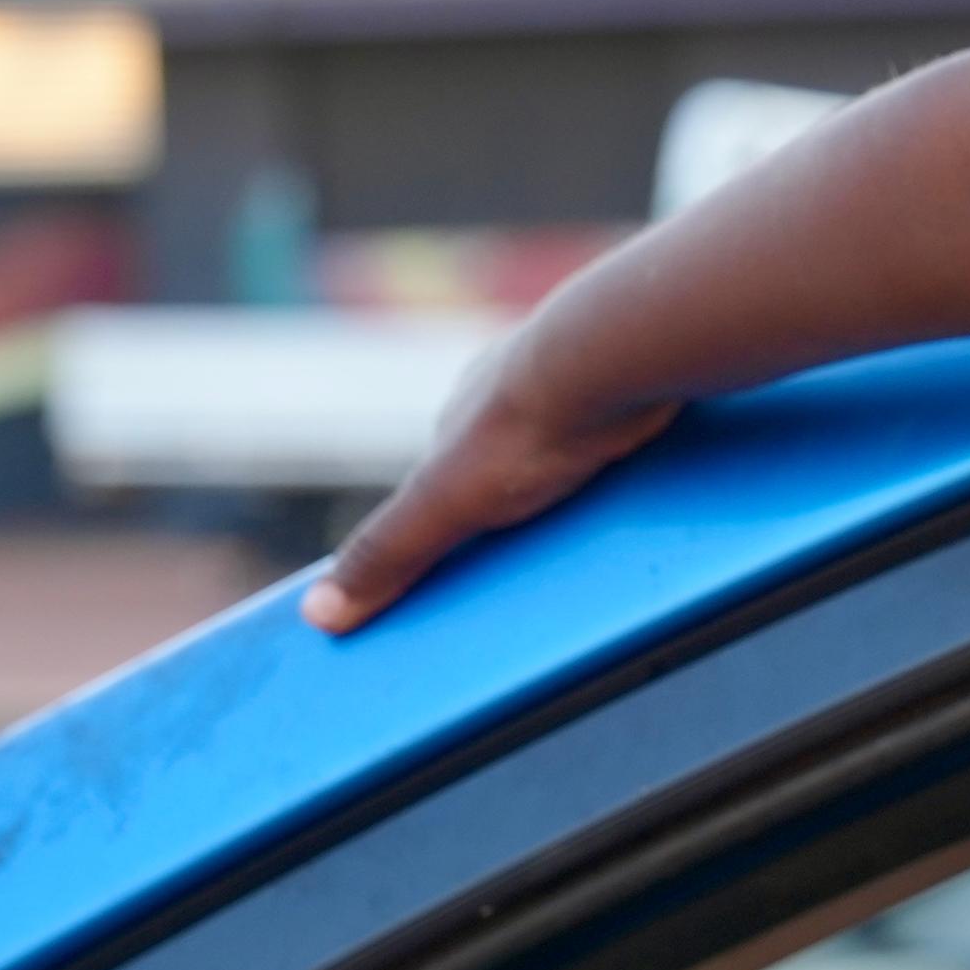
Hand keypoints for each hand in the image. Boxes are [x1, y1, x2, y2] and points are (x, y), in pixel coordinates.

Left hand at [289, 51, 969, 634]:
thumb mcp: (782, 330)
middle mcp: (516, 401)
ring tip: (368, 599)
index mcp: (578, 373)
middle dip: (445, 505)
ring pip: (427, 510)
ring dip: (396, 550)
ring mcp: (482, 444)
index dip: (517, 456)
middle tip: (425, 556)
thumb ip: (855, 318)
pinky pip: (399, 544)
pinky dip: (365, 577)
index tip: (510, 486)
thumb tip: (965, 289)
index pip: (535, 421)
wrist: (658, 317)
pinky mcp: (462, 483)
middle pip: (471, 466)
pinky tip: (328, 621)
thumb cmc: (730, 311)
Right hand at [303, 324, 677, 632]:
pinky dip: (633, 468)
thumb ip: (386, 552)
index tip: (467, 574)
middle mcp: (520, 392)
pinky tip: (651, 497)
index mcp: (461, 413)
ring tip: (601, 536)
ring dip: (583, 489)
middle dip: (522, 511)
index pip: (445, 483)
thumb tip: (319, 614)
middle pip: (514, 468)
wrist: (624, 355)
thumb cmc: (529, 422)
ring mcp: (585, 386)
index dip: (453, 527)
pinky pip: (632, 438)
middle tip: (543, 566)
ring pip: (576, 451)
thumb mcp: (444, 501)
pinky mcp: (641, 388)